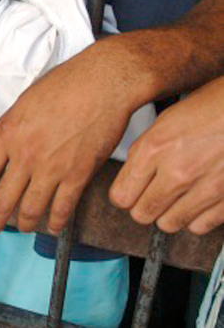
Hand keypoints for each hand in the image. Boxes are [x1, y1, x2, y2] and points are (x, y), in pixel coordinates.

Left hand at [0, 47, 137, 234]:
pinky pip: (63, 207)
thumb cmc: (64, 85)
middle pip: (3, 199)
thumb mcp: (24, 99)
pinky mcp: (78, 175)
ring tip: (22, 228)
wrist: (103, 84)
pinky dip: (56, 221)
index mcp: (9, 135)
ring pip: (31, 209)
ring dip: (24, 223)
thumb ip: (4, 123)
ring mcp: (52, 168)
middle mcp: (26, 156)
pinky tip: (53, 226)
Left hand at [109, 77, 223, 234]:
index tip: (129, 192)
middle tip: (151, 195)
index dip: (123, 196)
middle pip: (142, 214)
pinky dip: (195, 218)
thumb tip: (131, 176)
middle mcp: (177, 171)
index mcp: (154, 149)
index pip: (121, 196)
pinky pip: (199, 226)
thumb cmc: (212, 106)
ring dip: (169, 214)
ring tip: (175, 198)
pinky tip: (196, 201)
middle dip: (143, 206)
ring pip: (169, 224)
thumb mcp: (165, 121)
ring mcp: (204, 188)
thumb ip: (145, 151)